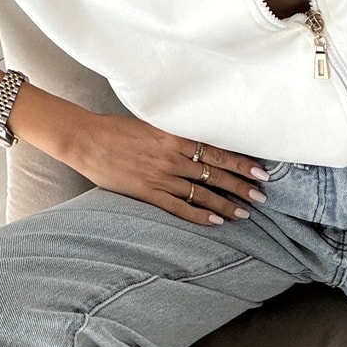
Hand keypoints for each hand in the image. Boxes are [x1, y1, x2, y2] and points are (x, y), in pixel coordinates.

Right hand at [71, 113, 269, 225]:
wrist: (85, 139)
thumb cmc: (115, 128)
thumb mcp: (150, 123)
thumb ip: (174, 133)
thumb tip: (195, 140)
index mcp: (175, 136)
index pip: (217, 151)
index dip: (241, 163)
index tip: (260, 171)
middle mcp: (172, 157)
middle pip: (215, 174)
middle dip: (241, 186)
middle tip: (262, 196)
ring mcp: (161, 176)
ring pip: (202, 193)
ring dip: (226, 204)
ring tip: (245, 212)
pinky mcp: (147, 192)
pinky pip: (179, 208)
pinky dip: (199, 215)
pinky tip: (216, 222)